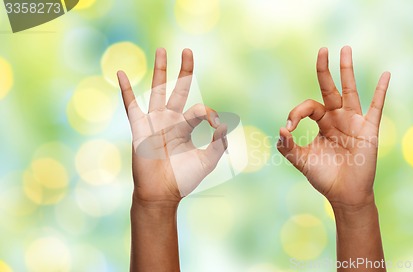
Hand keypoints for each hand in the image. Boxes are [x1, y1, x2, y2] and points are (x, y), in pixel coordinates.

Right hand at [118, 48, 226, 206]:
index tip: (215, 124)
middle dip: (184, 70)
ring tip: (162, 50)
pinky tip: (121, 72)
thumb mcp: (208, 160)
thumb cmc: (184, 179)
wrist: (162, 193)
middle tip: (188, 50)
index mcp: (186, 126)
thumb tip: (223, 122)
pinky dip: (126, 89)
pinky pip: (131, 105)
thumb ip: (219, 142)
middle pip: (178, 89)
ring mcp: (154, 122)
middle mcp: (170, 120)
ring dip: (159, 70)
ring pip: (157, 90)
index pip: (199, 109)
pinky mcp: (140, 128)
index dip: (209, 113)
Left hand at [277, 46, 390, 209]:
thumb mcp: (302, 160)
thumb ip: (288, 146)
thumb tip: (281, 129)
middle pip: (330, 88)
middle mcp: (338, 118)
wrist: (344, 195)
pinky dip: (381, 91)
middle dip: (325, 70)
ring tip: (345, 49)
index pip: (309, 106)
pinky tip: (385, 74)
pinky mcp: (369, 130)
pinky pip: (376, 107)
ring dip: (347, 70)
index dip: (297, 112)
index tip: (290, 126)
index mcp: (322, 123)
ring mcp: (354, 122)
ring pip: (350, 91)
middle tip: (322, 50)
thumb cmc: (324, 177)